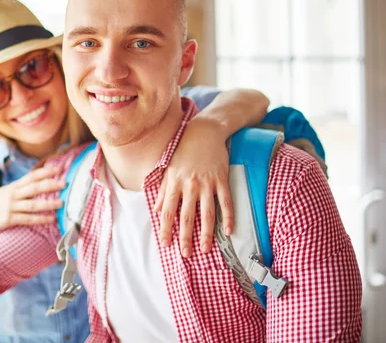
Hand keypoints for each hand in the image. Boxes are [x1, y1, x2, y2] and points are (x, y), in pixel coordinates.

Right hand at [0, 166, 65, 233]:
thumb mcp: (5, 192)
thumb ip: (20, 188)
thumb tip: (36, 182)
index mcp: (13, 186)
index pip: (31, 176)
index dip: (45, 171)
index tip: (58, 168)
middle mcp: (12, 195)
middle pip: (34, 188)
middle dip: (50, 185)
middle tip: (64, 183)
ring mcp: (10, 207)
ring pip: (32, 204)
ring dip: (48, 204)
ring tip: (61, 203)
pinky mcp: (8, 219)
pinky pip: (27, 219)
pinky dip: (40, 219)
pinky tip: (50, 219)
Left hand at [154, 118, 233, 256]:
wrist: (204, 132)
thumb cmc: (183, 152)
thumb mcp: (168, 169)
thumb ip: (163, 191)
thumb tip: (156, 209)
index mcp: (174, 183)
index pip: (167, 211)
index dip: (166, 229)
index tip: (167, 244)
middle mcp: (190, 185)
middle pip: (187, 216)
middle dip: (186, 237)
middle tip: (186, 254)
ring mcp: (207, 182)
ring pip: (207, 213)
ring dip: (206, 233)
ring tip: (205, 249)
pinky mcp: (222, 179)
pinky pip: (226, 201)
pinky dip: (228, 217)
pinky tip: (229, 231)